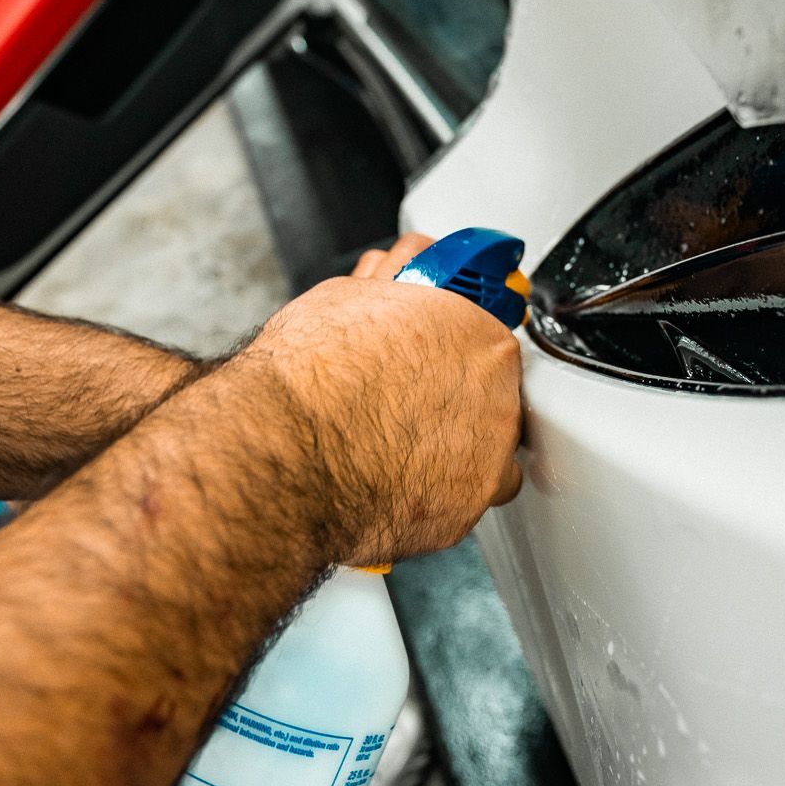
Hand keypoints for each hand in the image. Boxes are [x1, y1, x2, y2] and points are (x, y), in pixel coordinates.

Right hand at [242, 235, 523, 567]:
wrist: (287, 448)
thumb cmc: (312, 377)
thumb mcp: (349, 297)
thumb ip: (391, 290)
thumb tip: (392, 276)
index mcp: (479, 336)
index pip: (488, 343)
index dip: (454, 356)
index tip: (435, 364)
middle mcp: (497, 397)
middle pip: (494, 399)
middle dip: (455, 403)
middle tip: (406, 407)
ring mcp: (488, 457)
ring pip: (488, 455)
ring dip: (457, 453)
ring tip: (403, 451)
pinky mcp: (466, 509)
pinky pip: (465, 503)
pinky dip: (439, 499)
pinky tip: (403, 486)